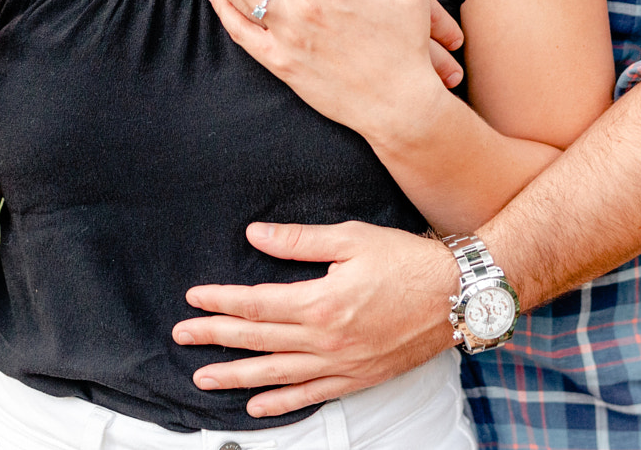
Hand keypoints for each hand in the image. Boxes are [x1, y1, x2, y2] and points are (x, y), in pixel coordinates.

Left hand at [173, 221, 458, 416]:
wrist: (457, 296)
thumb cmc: (407, 262)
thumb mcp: (350, 239)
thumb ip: (298, 240)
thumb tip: (255, 235)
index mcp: (322, 302)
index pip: (256, 304)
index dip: (221, 301)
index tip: (193, 298)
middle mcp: (327, 340)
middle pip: (258, 340)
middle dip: (215, 337)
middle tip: (182, 335)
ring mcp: (342, 364)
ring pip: (277, 374)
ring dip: (237, 376)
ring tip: (204, 378)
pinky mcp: (357, 377)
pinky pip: (312, 394)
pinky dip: (282, 403)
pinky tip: (257, 405)